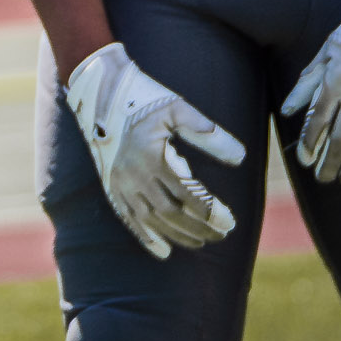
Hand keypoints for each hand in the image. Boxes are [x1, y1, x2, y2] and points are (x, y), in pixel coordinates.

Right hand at [64, 42, 246, 258]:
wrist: (99, 90)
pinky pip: (129, 219)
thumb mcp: (177, 108)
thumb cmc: (144, 97)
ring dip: (178, 236)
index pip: (187, 195)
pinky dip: (147, 238)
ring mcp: (119, 183)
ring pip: (152, 220)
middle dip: (199, 228)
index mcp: (151, 156)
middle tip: (222, 234)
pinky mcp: (111, 186)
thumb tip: (240, 157)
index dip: (210, 212)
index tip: (229, 220)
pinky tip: (163, 251)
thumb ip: (208, 133)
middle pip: (171, 213)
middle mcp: (133, 174)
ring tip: (201, 242)